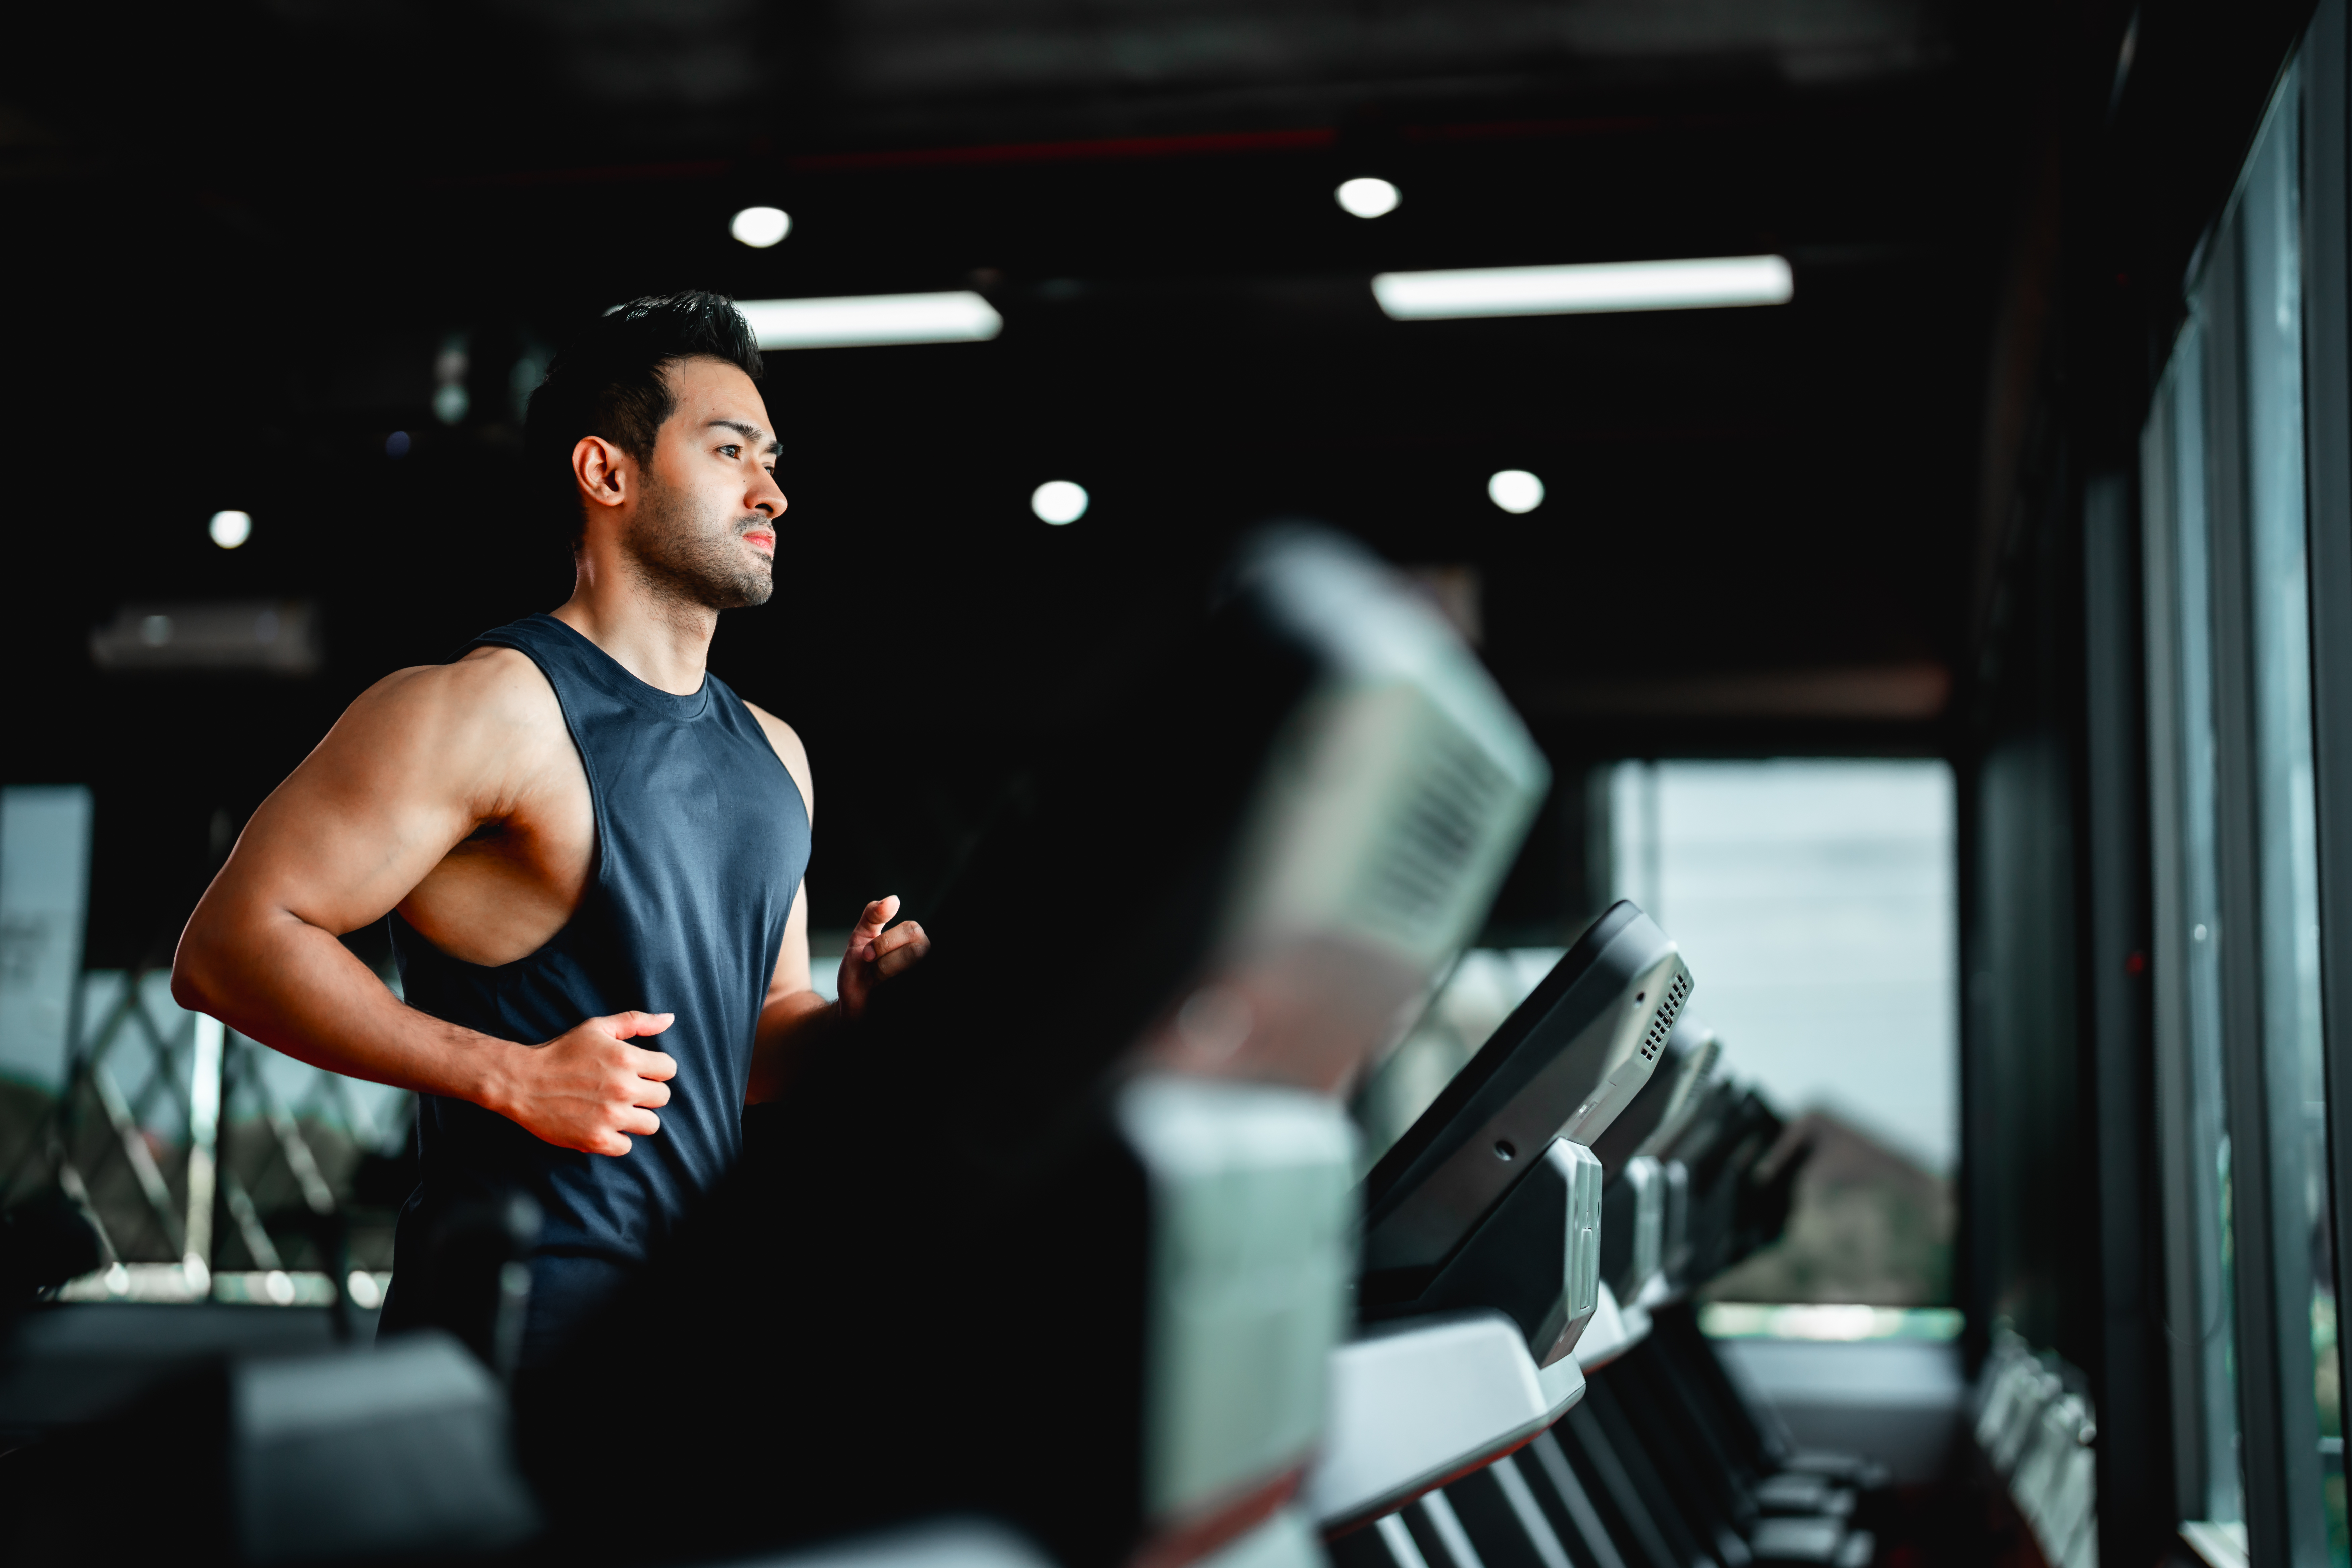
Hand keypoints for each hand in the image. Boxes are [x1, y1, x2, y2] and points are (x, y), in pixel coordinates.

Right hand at [496, 1010, 677, 1155]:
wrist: (521, 1082)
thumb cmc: (560, 1053)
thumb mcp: (597, 1028)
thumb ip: (636, 1022)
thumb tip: (669, 1019)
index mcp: (627, 1058)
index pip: (669, 1069)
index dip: (655, 1070)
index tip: (639, 1071)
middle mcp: (623, 1088)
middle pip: (663, 1097)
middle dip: (647, 1093)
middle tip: (624, 1091)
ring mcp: (611, 1117)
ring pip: (651, 1125)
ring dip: (636, 1118)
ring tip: (615, 1110)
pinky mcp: (596, 1140)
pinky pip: (626, 1146)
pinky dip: (616, 1139)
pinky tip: (601, 1125)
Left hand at [838, 895, 930, 1019]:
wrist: (852, 1006)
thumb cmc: (858, 972)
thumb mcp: (859, 938)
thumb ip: (873, 916)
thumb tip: (893, 899)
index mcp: (912, 939)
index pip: (913, 930)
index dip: (886, 941)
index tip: (865, 954)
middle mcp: (922, 956)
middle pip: (918, 950)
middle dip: (886, 959)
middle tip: (868, 966)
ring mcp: (921, 974)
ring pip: (915, 968)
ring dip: (886, 974)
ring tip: (874, 981)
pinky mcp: (918, 993)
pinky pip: (910, 986)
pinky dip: (891, 989)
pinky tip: (883, 991)